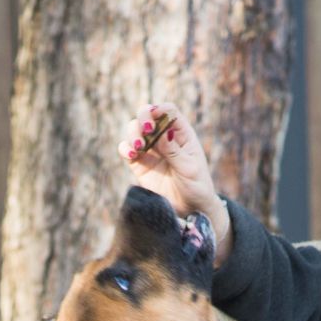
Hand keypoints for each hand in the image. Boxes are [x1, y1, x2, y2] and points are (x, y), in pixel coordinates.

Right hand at [117, 102, 231, 263]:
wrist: (189, 210)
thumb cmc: (196, 187)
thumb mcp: (189, 169)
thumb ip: (174, 151)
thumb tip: (162, 133)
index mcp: (181, 133)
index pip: (168, 111)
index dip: (160, 110)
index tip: (155, 116)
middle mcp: (163, 137)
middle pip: (147, 114)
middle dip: (143, 117)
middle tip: (146, 130)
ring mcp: (150, 150)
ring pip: (134, 130)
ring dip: (133, 133)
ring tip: (139, 147)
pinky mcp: (139, 164)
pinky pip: (126, 150)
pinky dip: (125, 149)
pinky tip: (131, 155)